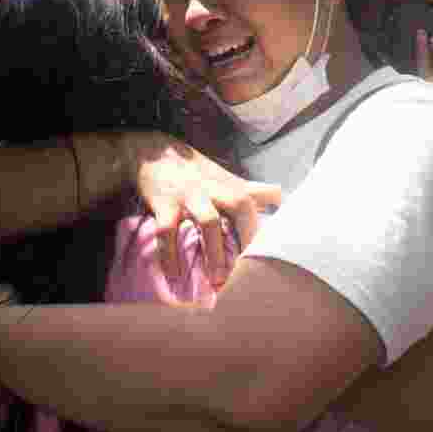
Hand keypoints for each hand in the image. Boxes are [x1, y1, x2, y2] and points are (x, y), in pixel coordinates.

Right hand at [118, 131, 281, 282]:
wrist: (153, 152)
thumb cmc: (193, 171)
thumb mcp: (224, 176)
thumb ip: (249, 190)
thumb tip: (279, 201)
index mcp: (231, 184)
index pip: (262, 196)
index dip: (273, 219)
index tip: (276, 246)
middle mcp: (213, 187)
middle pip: (240, 205)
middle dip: (247, 237)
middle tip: (248, 270)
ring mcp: (189, 194)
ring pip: (208, 221)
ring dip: (214, 251)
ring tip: (217, 279)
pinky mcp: (163, 203)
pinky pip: (167, 232)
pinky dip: (169, 255)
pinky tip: (174, 276)